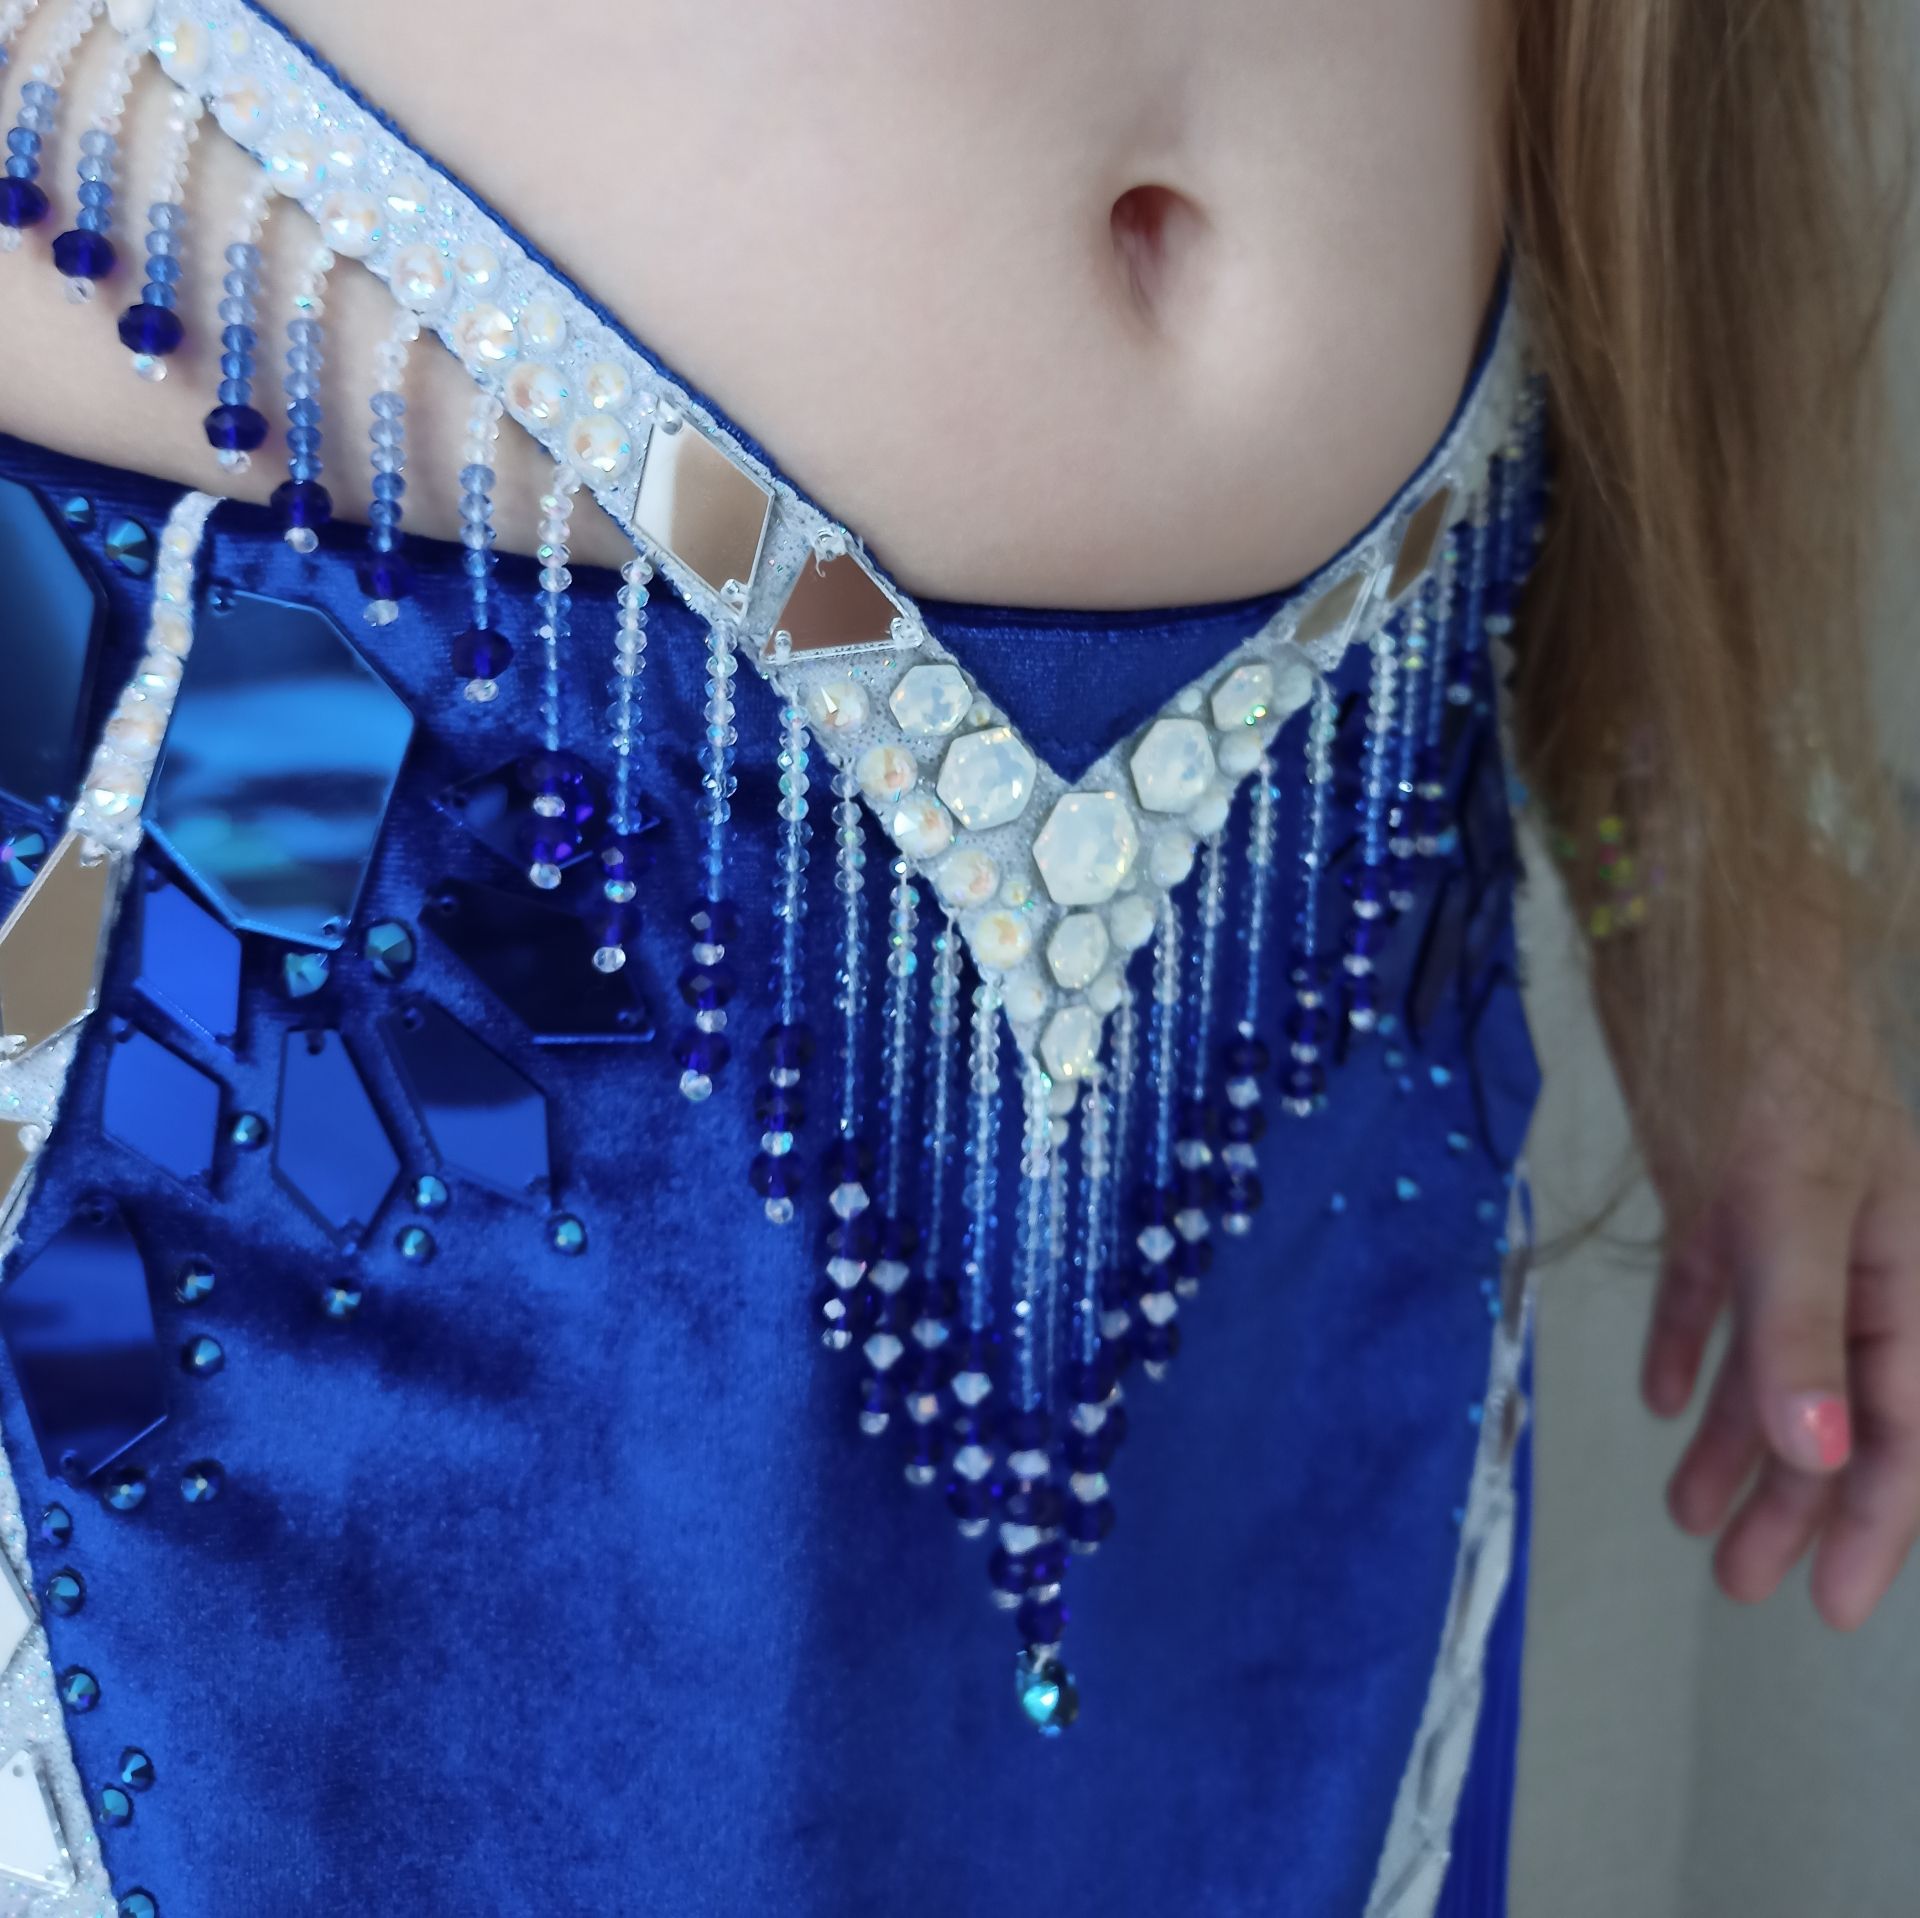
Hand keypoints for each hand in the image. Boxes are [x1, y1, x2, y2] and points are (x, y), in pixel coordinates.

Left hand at [1643, 1028, 1919, 1629]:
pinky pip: (1712, 1299)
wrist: (1702, 947)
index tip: (1831, 1603)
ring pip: (1769, 1366)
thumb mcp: (1794, 1206)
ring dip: (1733, 1444)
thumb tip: (1823, 1457)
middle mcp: (1854, 1263)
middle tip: (1735, 1580)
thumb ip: (1805, 1330)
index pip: (1903, 1423)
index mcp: (1908, 1271)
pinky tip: (1663, 1400)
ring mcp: (1783, 1234)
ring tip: (1688, 1516)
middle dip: (1793, 1501)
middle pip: (1833, 1411)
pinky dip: (1690, 1352)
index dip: (1875, 1519)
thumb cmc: (1768, 1065)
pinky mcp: (1717, 1204)